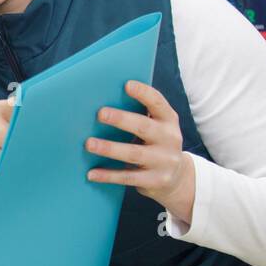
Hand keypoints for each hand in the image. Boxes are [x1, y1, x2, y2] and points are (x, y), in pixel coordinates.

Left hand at [85, 80, 195, 223]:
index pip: (158, 103)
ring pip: (134, 153)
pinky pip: (128, 177)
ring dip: (110, 148)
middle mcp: (170, 139)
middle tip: (100, 113)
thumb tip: (103, 102)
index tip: (127, 84)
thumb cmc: (156, 144)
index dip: (144, 93)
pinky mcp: (155, 181)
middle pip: (144, 127)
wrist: (177, 179)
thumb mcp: (157, 128)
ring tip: (89, 144)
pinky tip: (91, 173)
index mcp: (169, 121)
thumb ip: (140, 116)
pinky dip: (108, 175)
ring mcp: (164, 161)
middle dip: (122, 120)